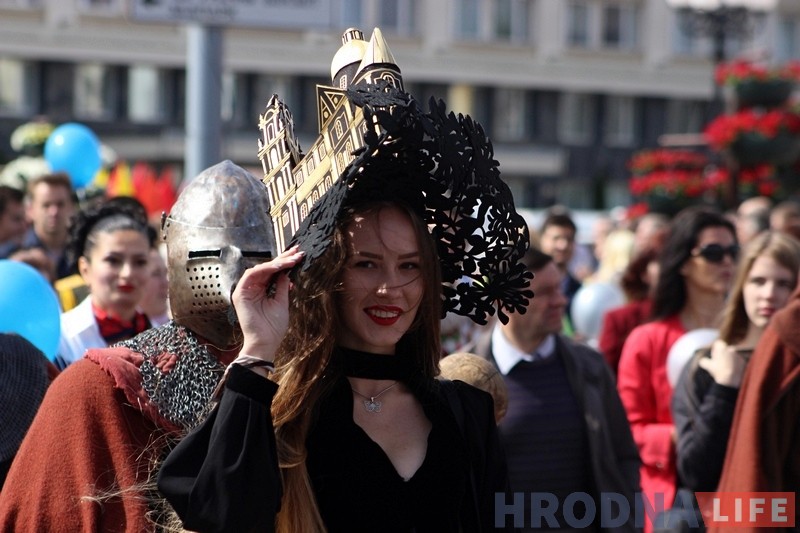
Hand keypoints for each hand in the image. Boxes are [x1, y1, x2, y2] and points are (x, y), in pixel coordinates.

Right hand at [232, 246, 303, 361]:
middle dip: (283, 259)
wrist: (265, 342)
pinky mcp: (240, 293)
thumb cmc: (273, 326)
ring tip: (291, 260)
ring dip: (276, 263)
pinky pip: (252, 275)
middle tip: (297, 251)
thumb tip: (286, 271)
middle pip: (267, 268)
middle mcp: (253, 288)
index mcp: (262, 290)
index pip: (273, 273)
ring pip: (260, 269)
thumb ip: (282, 286)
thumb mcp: (282, 302)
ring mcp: (245, 290)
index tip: (298, 255)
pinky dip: (266, 269)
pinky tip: (279, 267)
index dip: (285, 263)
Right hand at [698, 339, 746, 387]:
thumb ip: (704, 361)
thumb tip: (703, 361)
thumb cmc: (719, 371)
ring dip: (729, 360)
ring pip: (732, 356)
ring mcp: (738, 355)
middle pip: (726, 350)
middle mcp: (731, 349)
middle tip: (719, 364)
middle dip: (723, 355)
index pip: (718, 343)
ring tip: (726, 369)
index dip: (716, 349)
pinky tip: (732, 372)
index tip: (714, 355)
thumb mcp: (708, 366)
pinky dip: (736, 365)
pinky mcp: (744, 362)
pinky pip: (738, 361)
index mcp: (722, 348)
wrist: (733, 381)